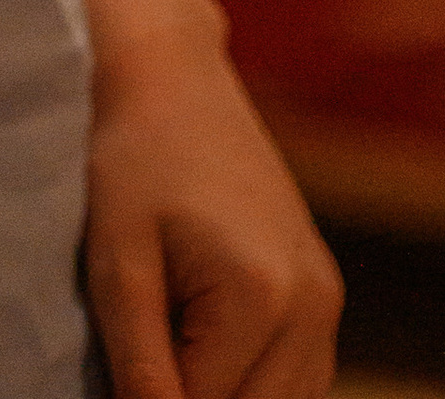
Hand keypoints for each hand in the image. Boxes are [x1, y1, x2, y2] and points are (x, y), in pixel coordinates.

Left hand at [41, 0, 341, 398]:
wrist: (172, 77)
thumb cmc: (133, 159)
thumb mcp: (118, 264)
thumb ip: (141, 364)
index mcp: (262, 297)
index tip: (123, 368)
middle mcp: (313, 303)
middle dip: (194, 396)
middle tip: (144, 352)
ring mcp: (327, 297)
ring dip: (227, 393)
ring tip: (172, 342)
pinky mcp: (324, 289)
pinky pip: (300, 376)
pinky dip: (257, 383)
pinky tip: (207, 350)